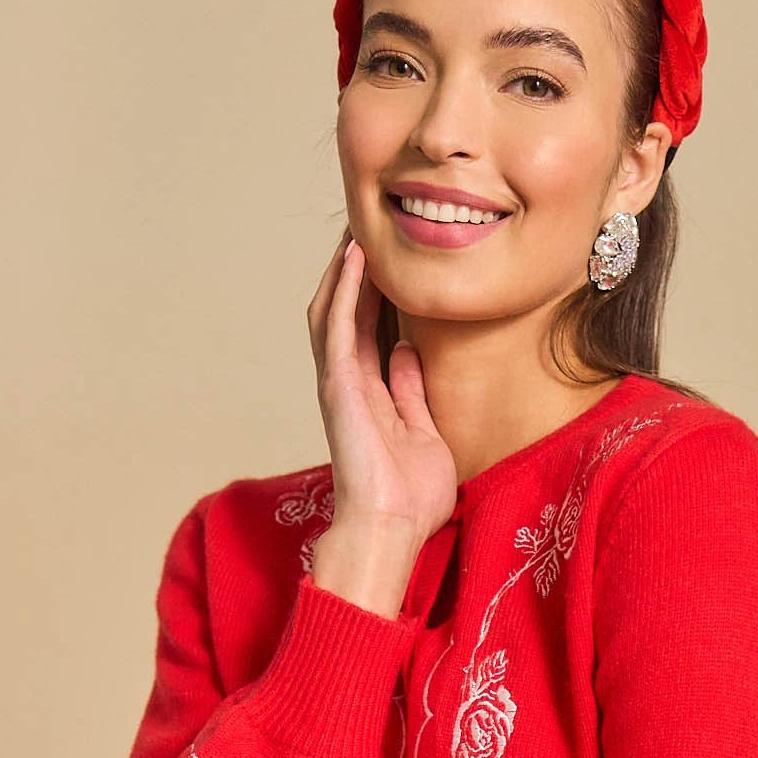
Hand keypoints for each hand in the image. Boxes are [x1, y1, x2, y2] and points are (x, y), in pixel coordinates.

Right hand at [306, 228, 456, 546]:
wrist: (391, 529)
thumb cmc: (409, 497)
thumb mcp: (423, 431)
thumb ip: (411, 391)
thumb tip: (407, 352)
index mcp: (369, 393)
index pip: (369, 328)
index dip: (376, 291)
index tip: (391, 256)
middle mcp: (348, 382)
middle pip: (345, 311)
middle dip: (354, 271)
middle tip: (368, 228)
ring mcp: (339, 382)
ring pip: (334, 310)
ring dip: (344, 270)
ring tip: (358, 230)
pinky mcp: (338, 386)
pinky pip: (338, 326)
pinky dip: (346, 290)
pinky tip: (356, 258)